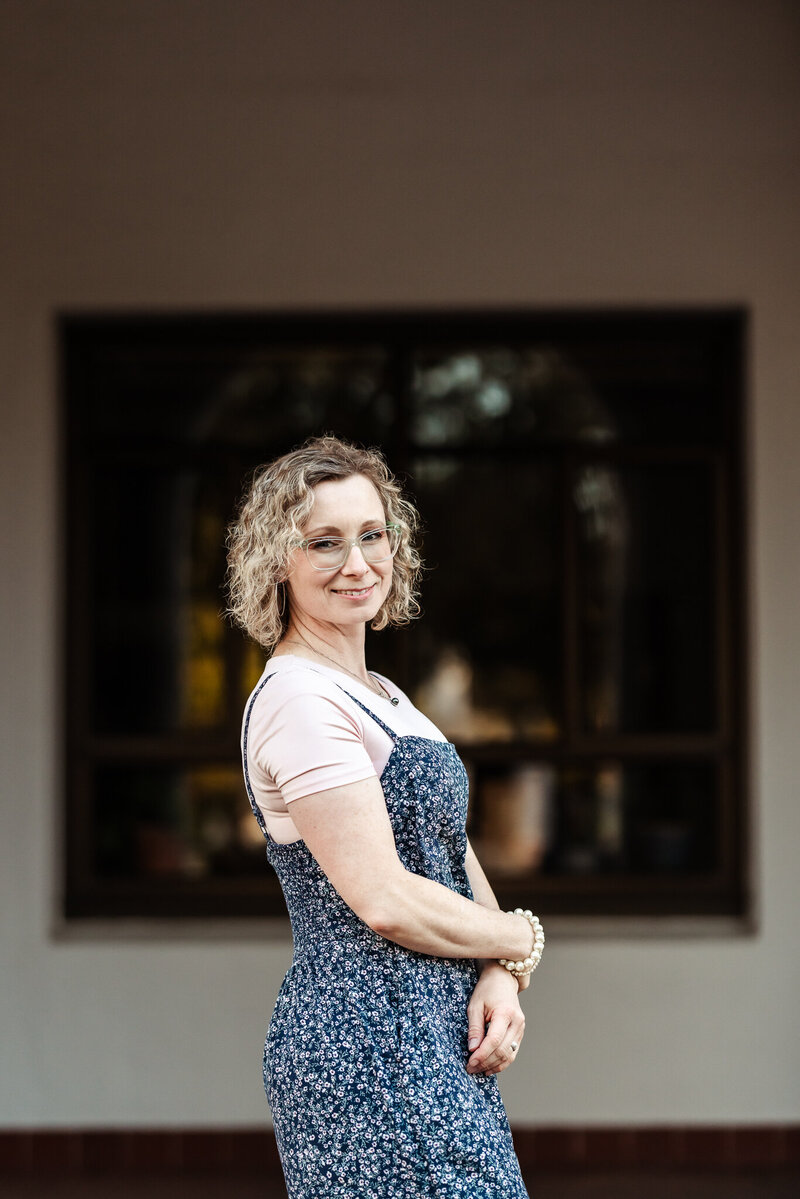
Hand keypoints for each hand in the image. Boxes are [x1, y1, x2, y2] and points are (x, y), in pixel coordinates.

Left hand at [465, 962, 525, 1076]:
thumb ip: (474, 1028)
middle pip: (502, 1050)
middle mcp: (517, 1022)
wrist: (502, 980)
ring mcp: (521, 1028)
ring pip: (509, 1055)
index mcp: (505, 1013)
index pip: (494, 1040)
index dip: (482, 1054)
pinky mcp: (520, 1033)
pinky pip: (512, 1052)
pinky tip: (489, 1068)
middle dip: (485, 1062)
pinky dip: (501, 1062)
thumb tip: (472, 1049)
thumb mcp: (475, 1005)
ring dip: (493, 1065)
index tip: (470, 1062)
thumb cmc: (487, 990)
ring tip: (478, 1070)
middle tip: (470, 1068)